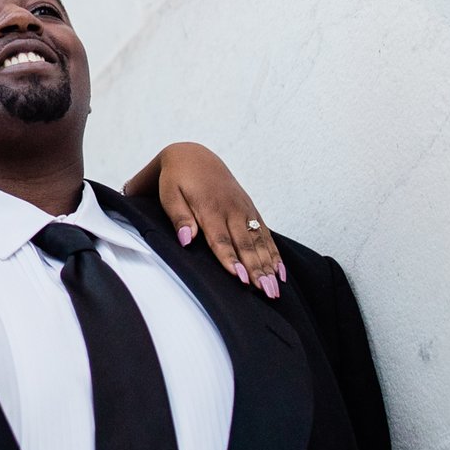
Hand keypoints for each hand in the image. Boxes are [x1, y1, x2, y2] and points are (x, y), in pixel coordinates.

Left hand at [149, 142, 284, 296]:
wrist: (193, 156)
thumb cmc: (177, 179)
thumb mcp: (169, 194)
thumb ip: (179, 216)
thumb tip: (186, 240)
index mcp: (210, 208)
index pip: (220, 239)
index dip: (230, 260)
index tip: (240, 278)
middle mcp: (231, 209)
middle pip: (246, 244)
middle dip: (257, 270)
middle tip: (266, 292)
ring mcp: (244, 209)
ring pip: (259, 242)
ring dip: (269, 266)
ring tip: (275, 289)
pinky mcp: (251, 210)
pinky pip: (266, 234)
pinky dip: (274, 254)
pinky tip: (281, 272)